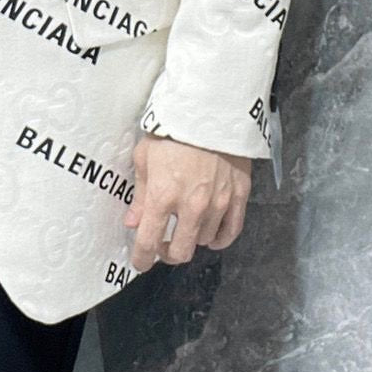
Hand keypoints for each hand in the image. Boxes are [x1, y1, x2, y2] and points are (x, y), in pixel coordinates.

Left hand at [124, 133, 251, 270]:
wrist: (209, 108)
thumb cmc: (172, 129)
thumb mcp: (145, 157)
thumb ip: (141, 194)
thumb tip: (132, 222)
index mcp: (163, 196)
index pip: (149, 241)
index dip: (142, 258)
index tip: (140, 262)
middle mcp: (192, 206)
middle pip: (181, 251)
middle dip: (167, 253)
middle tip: (162, 243)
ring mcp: (219, 203)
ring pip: (205, 241)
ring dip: (193, 238)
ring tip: (186, 226)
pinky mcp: (239, 195)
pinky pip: (231, 230)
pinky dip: (220, 238)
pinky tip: (211, 234)